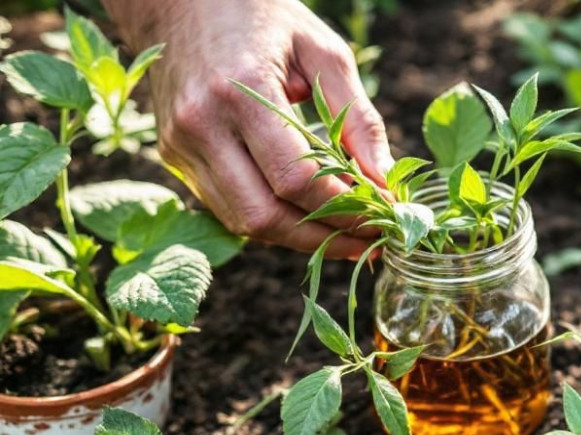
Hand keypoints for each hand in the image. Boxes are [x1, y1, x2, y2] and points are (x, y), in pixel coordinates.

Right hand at [106, 0, 389, 257]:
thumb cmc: (261, 16)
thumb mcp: (323, 52)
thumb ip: (358, 118)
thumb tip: (384, 181)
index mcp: (240, 91)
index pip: (296, 179)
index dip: (346, 209)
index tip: (385, 218)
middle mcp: (201, 123)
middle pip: (266, 214)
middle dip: (324, 238)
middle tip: (371, 243)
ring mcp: (179, 144)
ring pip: (244, 222)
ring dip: (299, 239)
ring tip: (347, 237)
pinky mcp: (173, 155)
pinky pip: (227, 207)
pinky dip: (272, 221)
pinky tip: (308, 217)